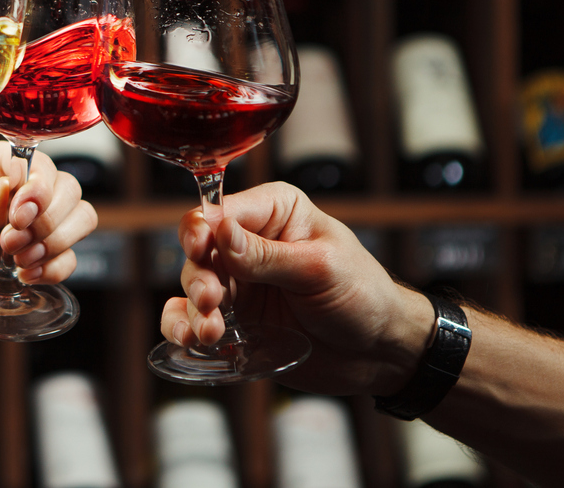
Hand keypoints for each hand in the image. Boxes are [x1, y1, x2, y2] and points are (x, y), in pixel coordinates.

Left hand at [0, 142, 96, 318]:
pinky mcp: (38, 253)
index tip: (17, 218)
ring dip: (58, 242)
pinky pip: (70, 257)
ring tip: (19, 260)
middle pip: (69, 189)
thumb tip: (10, 189)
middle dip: (48, 220)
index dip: (38, 191)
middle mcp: (23, 188)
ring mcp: (35, 222)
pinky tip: (26, 274)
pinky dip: (56, 268)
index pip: (41, 165)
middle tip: (9, 243)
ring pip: (81, 218)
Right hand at [159, 182, 433, 396]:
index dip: (202, 228)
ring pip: (193, 285)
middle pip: (199, 249)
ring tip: (210, 332)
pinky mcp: (234, 318)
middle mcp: (248, 242)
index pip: (222, 210)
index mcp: (274, 211)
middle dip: (199, 275)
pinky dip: (183, 326)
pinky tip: (191, 339)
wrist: (379, 352)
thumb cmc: (363, 295)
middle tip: (211, 300)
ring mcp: (239, 281)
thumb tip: (220, 232)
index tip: (199, 249)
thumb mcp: (320, 268)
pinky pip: (193, 317)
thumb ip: (267, 255)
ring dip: (193, 308)